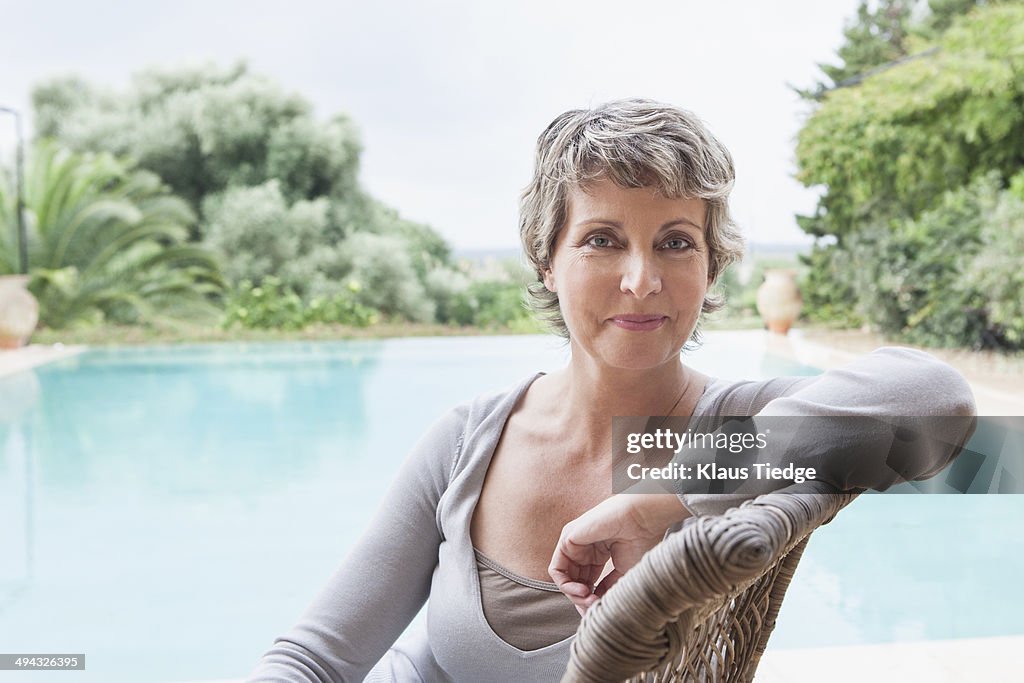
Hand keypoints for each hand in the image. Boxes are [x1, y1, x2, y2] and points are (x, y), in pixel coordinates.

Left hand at [548, 492, 689, 615]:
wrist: (643, 519)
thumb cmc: (641, 541)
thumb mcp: (623, 574)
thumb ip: (607, 590)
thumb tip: (596, 608)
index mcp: (599, 554)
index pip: (587, 583)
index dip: (591, 601)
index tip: (602, 612)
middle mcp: (584, 549)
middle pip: (574, 583)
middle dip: (582, 601)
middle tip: (595, 608)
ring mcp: (574, 544)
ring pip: (564, 579)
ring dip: (574, 596)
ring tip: (590, 601)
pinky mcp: (567, 539)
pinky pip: (556, 570)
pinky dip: (566, 586)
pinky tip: (583, 591)